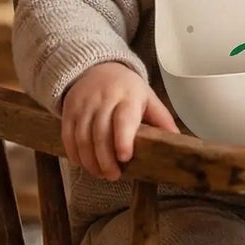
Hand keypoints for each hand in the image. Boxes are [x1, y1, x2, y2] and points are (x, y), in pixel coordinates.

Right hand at [61, 63, 177, 181]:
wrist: (96, 68)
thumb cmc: (126, 88)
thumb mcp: (147, 97)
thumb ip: (161, 119)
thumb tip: (177, 141)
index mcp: (127, 96)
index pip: (123, 118)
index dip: (122, 139)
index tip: (125, 157)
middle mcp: (103, 99)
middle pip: (100, 134)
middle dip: (105, 160)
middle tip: (113, 176)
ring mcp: (84, 105)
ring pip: (82, 138)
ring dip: (90, 161)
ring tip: (100, 174)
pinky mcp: (69, 111)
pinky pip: (68, 136)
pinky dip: (74, 154)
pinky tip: (84, 164)